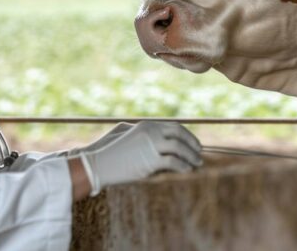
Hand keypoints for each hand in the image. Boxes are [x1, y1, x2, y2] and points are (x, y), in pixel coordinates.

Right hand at [80, 121, 202, 195]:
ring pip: (178, 148)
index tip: (194, 144)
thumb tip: (161, 138)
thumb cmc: (110, 152)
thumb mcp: (126, 135)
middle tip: (199, 154)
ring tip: (196, 164)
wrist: (97, 164)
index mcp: (147, 125)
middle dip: (192, 144)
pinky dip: (182, 166)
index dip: (187, 135)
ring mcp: (150, 145)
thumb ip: (143, 134)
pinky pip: (173, 162)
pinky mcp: (149, 160)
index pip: (174, 127)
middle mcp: (150, 131)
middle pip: (180, 134)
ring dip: (190, 156)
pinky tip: (186, 171)